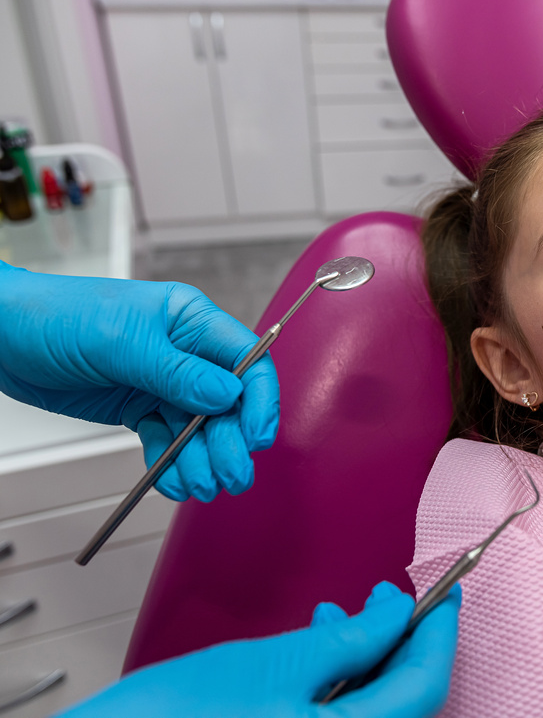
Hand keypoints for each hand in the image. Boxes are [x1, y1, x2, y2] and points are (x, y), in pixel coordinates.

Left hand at [0, 263, 278, 500]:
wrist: (1, 334)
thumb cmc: (55, 315)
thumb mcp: (119, 340)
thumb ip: (176, 370)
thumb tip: (228, 394)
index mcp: (191, 320)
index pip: (247, 360)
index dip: (259, 399)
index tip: (256, 436)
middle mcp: (186, 351)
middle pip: (229, 402)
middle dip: (231, 442)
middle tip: (231, 475)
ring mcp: (163, 381)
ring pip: (200, 428)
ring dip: (203, 459)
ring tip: (199, 484)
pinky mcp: (140, 406)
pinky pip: (167, 440)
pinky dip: (172, 463)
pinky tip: (173, 480)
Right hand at [61, 581, 460, 717]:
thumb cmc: (175, 717)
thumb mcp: (276, 662)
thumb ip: (351, 640)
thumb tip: (397, 613)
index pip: (424, 686)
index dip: (440, 634)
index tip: (449, 592)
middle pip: (402, 700)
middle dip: (403, 643)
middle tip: (395, 596)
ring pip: (370, 708)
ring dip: (368, 657)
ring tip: (344, 612)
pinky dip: (338, 681)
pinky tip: (316, 645)